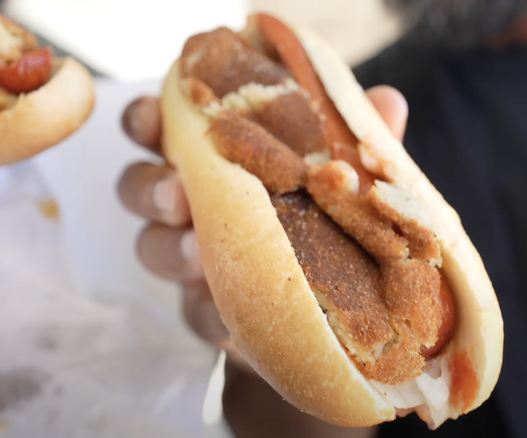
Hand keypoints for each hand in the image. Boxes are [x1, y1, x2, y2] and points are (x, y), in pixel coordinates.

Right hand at [117, 86, 407, 437]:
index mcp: (211, 154)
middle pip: (138, 186)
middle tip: (177, 195)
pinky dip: (208, 313)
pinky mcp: (205, 311)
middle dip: (150, 188)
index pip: (159, 127)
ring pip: (154, 249)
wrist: (329, 303)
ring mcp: (191, 258)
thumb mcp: (343, 174)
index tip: (154, 119)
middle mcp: (190, 202)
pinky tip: (230, 321)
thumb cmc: (322, 213)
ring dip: (172, 249)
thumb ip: (353, 142)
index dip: (146, 119)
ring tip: (199, 255)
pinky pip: (192, 313)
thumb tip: (388, 101)